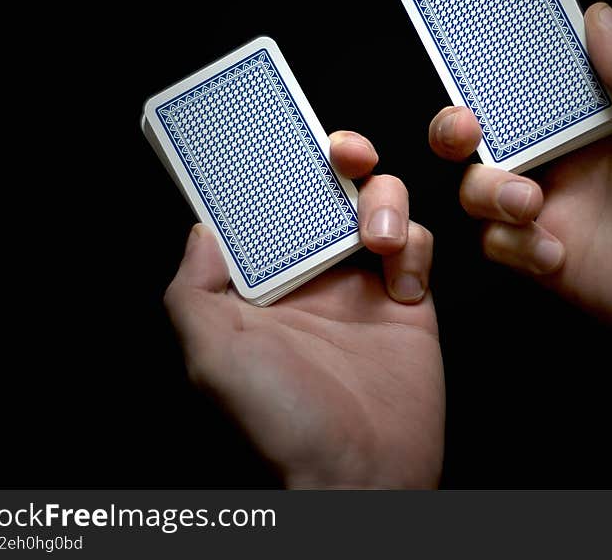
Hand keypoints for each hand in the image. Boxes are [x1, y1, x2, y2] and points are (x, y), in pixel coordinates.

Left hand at [165, 132, 442, 487]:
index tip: (278, 139)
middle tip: (341, 151)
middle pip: (326, 195)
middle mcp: (313, 280)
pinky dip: (416, 249)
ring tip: (377, 237)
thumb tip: (201, 231)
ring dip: (383, 201)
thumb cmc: (283, 422)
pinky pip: (418, 246)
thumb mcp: (213, 356)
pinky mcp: (409, 301)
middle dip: (337, 161)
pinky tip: (404, 283)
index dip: (270, 174)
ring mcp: (363, 287)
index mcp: (262, 288)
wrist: (364, 473)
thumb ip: (193, 291)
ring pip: (378, 206)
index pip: (265, 213)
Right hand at [429, 3, 611, 448]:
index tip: (472, 63)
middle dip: (456, 128)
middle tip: (465, 129)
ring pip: (478, 188)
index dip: (496, 74)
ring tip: (530, 203)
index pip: (532, 88)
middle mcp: (569, 162)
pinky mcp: (546, 259)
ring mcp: (555, 212)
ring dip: (488, 190)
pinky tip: (555, 254)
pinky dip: (514, 244)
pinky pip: (497, 243)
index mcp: (599, 122)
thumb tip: (597, 15)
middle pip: (486, 136)